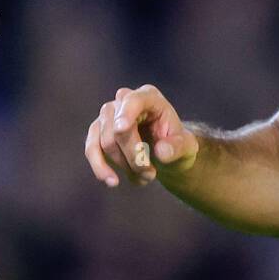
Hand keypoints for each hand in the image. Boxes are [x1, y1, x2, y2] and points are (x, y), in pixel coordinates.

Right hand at [84, 84, 199, 186]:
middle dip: (134, 157)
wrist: (165, 154)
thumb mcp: (186, 147)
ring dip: (125, 166)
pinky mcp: (97, 132)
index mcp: (150, 97)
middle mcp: (124, 100)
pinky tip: (113, 181)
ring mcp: (108, 115)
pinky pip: (92, 150)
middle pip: (119, 130)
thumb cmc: (176, 145)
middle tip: (151, 174)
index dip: (127, 113)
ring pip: (106, 143)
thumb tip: (161, 151)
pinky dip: (101, 168)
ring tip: (146, 178)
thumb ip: (177, 148)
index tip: (122, 128)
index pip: (134, 100)